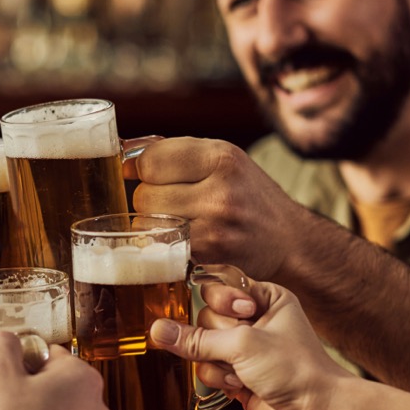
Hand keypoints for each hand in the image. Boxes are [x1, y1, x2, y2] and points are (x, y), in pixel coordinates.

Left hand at [127, 138, 297, 280]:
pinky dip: (163, 246)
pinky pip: (161, 247)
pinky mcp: (211, 255)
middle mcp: (221, 188)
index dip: (142, 170)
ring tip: (179, 223)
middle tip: (173, 205)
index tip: (150, 177)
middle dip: (150, 201)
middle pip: (144, 195)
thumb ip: (173, 154)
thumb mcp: (222, 161)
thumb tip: (119, 156)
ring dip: (154, 226)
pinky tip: (182, 242)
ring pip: (148, 223)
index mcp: (222, 156)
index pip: (150, 160)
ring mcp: (216, 225)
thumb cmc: (247, 197)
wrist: (289, 241)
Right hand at [148, 278, 354, 409]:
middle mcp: (253, 320)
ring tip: (243, 374)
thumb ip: (196, 339)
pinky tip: (240, 387)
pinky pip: (206, 370)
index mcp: (265, 298)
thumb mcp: (244, 345)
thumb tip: (159, 330)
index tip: (239, 315)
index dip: (221, 301)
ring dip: (217, 364)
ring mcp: (243, 350)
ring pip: (201, 347)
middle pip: (205, 318)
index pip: (220, 286)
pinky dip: (219, 380)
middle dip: (218, 340)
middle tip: (241, 351)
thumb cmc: (297, 370)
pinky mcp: (236, 376)